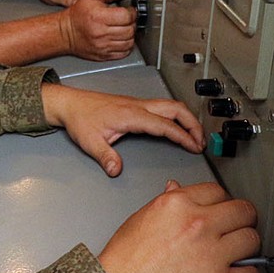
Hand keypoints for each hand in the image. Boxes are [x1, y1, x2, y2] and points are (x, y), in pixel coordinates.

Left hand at [41, 85, 204, 175]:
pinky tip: (177, 126)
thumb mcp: (90, 141)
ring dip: (187, 118)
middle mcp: (138, 105)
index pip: (166, 125)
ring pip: (171, 105)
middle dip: (194, 124)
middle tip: (202, 141)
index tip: (195, 146)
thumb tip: (116, 170)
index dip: (183, 136)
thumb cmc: (80, 118)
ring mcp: (138, 103)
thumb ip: (106, 156)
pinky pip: (163, 106)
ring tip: (195, 134)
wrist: (70, 103)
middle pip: (176, 109)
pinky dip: (177, 116)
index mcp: (132, 114)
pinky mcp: (136, 104)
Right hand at [56, 0, 135, 60]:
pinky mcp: (103, 55)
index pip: (126, 16)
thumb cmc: (77, 15)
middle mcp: (101, 33)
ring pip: (129, 42)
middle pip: (129, 30)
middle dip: (132, 23)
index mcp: (99, 17)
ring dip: (130, 34)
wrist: (65, 33)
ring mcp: (103, 46)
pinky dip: (126, 46)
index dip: (132, 12)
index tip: (130, 10)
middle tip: (127, 19)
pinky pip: (123, 53)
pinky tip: (121, 38)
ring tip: (124, 28)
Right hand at [98, 180, 260, 272]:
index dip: (221, 203)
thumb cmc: (122, 264)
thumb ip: (167, 203)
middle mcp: (198, 224)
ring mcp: (211, 255)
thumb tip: (179, 189)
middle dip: (242, 220)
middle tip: (236, 231)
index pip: (218, 191)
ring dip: (246, 248)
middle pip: (244, 211)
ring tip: (236, 255)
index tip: (221, 213)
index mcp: (177, 204)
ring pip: (252, 240)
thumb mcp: (140, 219)